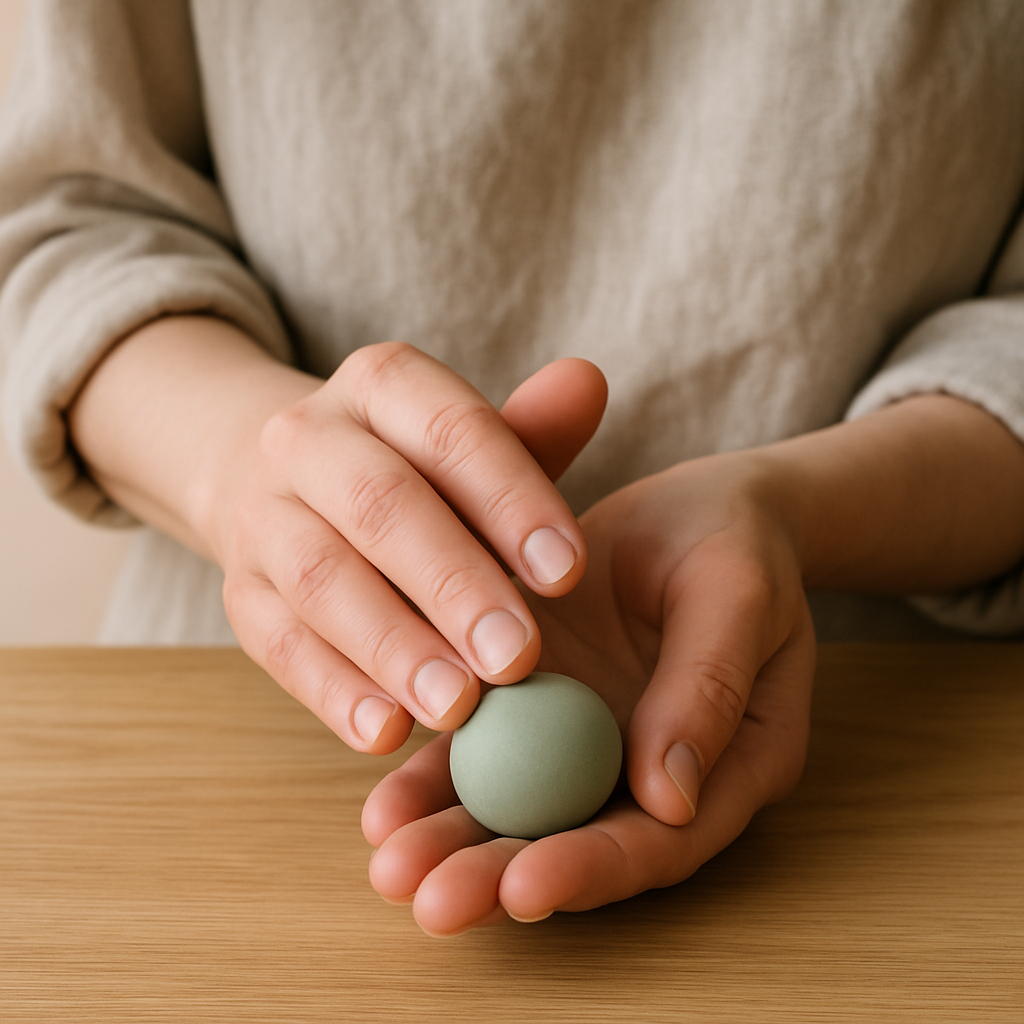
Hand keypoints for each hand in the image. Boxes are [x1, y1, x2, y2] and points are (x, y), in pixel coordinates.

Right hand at [214, 340, 606, 751]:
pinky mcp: (240, 590)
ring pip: (322, 578)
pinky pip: (278, 643)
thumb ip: (533, 431)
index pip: (451, 429)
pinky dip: (333, 691)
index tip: (568, 572)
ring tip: (458, 708)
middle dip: (454, 584)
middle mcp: (308, 436)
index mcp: (382, 383)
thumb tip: (589, 380)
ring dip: (393, 647)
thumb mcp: (472, 445)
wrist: (291, 484)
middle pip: (381, 504)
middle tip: (517, 656)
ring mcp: (263, 514)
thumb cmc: (414, 472)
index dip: (512, 499)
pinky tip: (387, 733)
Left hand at [362, 427, 816, 934]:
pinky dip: (437, 778)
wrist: (700, 507)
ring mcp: (588, 739)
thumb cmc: (738, 546)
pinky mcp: (537, 702)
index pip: (662, 841)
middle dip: (503, 878)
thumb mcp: (738, 599)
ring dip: (454, 842)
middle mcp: (650, 770)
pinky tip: (387, 804)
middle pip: (579, 842)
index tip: (526, 889)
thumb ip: (709, 688)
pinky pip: (485, 747)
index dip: (594, 869)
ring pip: (520, 807)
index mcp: (728, 766)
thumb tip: (667, 797)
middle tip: (436, 903)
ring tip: (393, 868)